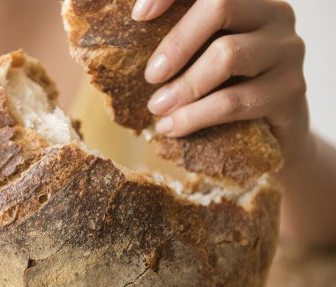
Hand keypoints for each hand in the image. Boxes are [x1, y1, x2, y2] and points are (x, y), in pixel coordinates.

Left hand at [133, 0, 308, 166]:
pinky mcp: (291, 90)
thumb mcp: (202, 58)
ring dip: (183, 87)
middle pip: (221, 6)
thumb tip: (134, 27)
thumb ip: (181, 40)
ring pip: (226, 55)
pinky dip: (196, 115)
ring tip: (157, 108)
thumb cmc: (225, 88)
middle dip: (176, 43)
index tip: (138, 15)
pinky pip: (235, 100)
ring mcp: (288, 50)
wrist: (270, 136)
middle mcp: (275, 14)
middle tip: (150, 77)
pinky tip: (173, 126)